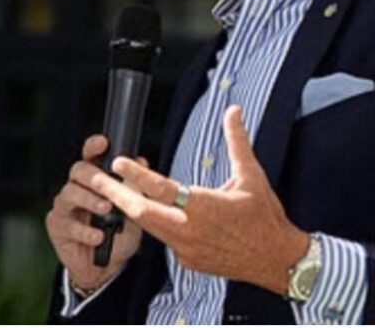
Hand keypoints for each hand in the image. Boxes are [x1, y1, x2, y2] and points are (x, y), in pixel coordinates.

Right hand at [45, 135, 143, 290]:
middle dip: (93, 176)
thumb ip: (134, 189)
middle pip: (77, 171)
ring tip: (105, 209)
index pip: (90, 157)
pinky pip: (68, 224)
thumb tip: (140, 162)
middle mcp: (76, 189)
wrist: (106, 268)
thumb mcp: (133, 212)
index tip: (103, 143)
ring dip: (89, 200)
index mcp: (93, 181)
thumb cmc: (118, 235)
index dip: (93, 147)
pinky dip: (85, 230)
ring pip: (69, 193)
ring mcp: (64, 207)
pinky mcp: (57, 226)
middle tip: (106, 183)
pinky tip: (98, 236)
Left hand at [91, 105, 309, 294]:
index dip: (136, 175)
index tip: (118, 162)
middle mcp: (190, 231)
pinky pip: (164, 241)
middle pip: (142, 214)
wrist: (276, 259)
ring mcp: (187, 250)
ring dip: (133, 210)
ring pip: (150, 228)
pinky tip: (149, 213)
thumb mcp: (252, 175)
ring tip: (115, 193)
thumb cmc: (264, 218)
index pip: (161, 189)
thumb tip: (233, 112)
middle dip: (116, 196)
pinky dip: (155, 225)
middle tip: (97, 181)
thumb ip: (237, 141)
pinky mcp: (189, 261)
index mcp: (204, 207)